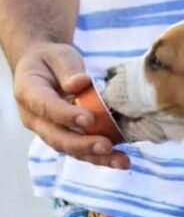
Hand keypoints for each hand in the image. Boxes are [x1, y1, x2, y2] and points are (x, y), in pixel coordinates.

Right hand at [12, 42, 129, 168]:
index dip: (66, 115)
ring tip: (122, 161)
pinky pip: (83, 151)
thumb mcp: (58, 55)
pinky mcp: (68, 138)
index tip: (89, 119)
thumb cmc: (53, 60)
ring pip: (72, 150)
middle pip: (57, 137)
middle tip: (107, 146)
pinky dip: (103, 157)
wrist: (47, 69)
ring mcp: (51, 132)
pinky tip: (122, 159)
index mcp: (28, 93)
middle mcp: (36, 118)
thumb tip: (80, 84)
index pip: (45, 107)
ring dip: (98, 158)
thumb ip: (68, 69)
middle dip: (83, 145)